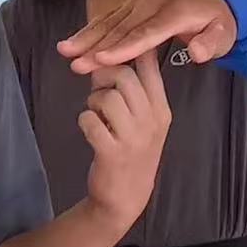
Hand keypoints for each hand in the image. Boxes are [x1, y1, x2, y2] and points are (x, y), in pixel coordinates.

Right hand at [59, 0, 237, 73]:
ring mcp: (140, 1)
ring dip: (87, 37)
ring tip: (65, 51)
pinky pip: (110, 18)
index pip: (146, 34)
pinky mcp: (132, 4)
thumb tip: (197, 52)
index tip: (101, 59)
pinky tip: (74, 43)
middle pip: (122, 28)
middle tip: (75, 64)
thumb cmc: (218, 22)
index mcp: (174, 13)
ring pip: (110, 21)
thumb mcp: (224, 34)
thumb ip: (212, 44)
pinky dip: (91, 30)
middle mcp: (152, 3)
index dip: (123, 47)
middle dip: (96, 46)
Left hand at [79, 51, 171, 233]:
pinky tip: (91, 130)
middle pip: (124, 75)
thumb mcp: (142, 120)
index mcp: (161, 109)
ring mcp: (133, 138)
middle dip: (103, 77)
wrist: (126, 197)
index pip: (150, 64)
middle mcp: (152, 121)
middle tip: (97, 91)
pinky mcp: (111, 153)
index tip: (112, 51)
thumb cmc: (131, 151)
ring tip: (96, 115)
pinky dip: (84, 121)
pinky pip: (89, 121)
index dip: (128, 49)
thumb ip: (129, 90)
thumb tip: (106, 57)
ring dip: (93, 102)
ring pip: (107, 98)